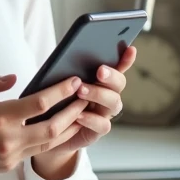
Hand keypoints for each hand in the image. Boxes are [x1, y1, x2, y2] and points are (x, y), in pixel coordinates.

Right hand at [0, 72, 91, 179]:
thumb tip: (15, 78)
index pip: (39, 103)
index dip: (61, 91)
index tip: (74, 81)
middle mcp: (8, 138)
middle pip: (53, 126)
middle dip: (73, 111)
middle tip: (86, 97)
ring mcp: (10, 155)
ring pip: (49, 142)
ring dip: (68, 128)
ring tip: (81, 113)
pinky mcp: (8, 166)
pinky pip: (35, 151)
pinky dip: (51, 139)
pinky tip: (60, 129)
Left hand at [34, 45, 135, 159]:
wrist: (49, 128)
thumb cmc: (56, 99)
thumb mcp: (60, 81)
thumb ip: (69, 71)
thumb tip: (67, 55)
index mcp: (101, 81)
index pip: (118, 67)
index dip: (126, 59)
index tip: (130, 49)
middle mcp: (108, 95)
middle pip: (119, 84)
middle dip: (111, 76)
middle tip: (99, 71)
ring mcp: (104, 113)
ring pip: (114, 103)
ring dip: (99, 95)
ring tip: (81, 91)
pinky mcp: (97, 130)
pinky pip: (103, 125)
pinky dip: (92, 119)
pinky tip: (79, 115)